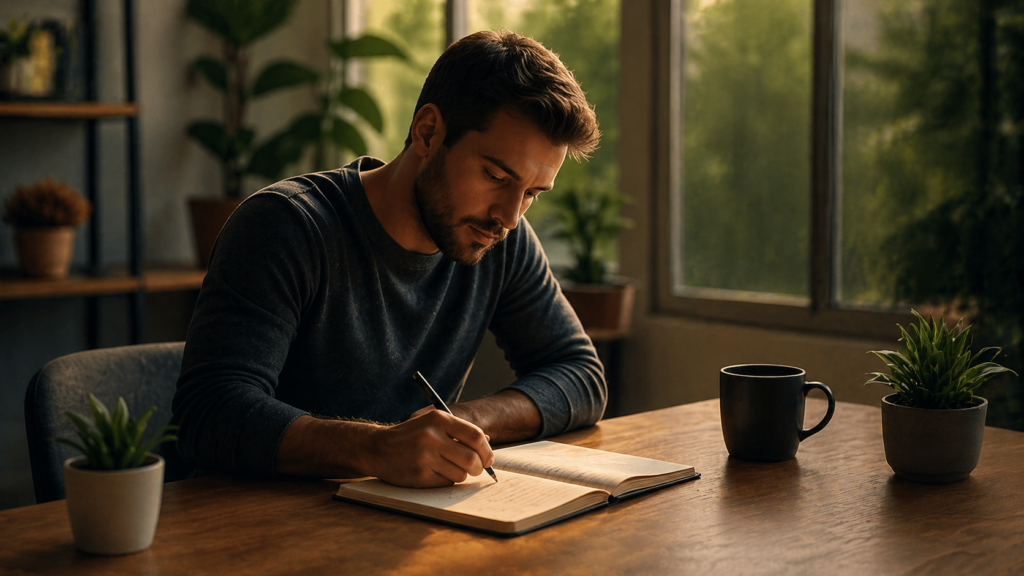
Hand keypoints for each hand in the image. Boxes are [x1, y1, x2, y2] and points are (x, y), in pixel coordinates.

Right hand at [366, 409, 493, 487]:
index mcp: (438, 419)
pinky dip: (446, 480)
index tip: (488, 458)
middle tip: (476, 469)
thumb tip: (487, 442)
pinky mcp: (419, 475)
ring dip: (461, 474)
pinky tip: (434, 472)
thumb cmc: (410, 435)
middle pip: (471, 458)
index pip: (475, 435)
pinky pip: (446, 482)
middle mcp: (432, 436)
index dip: (486, 450)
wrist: (377, 448)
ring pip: (460, 473)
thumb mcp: (432, 423)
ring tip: (449, 468)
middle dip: (479, 468)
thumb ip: (458, 430)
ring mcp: (425, 457)